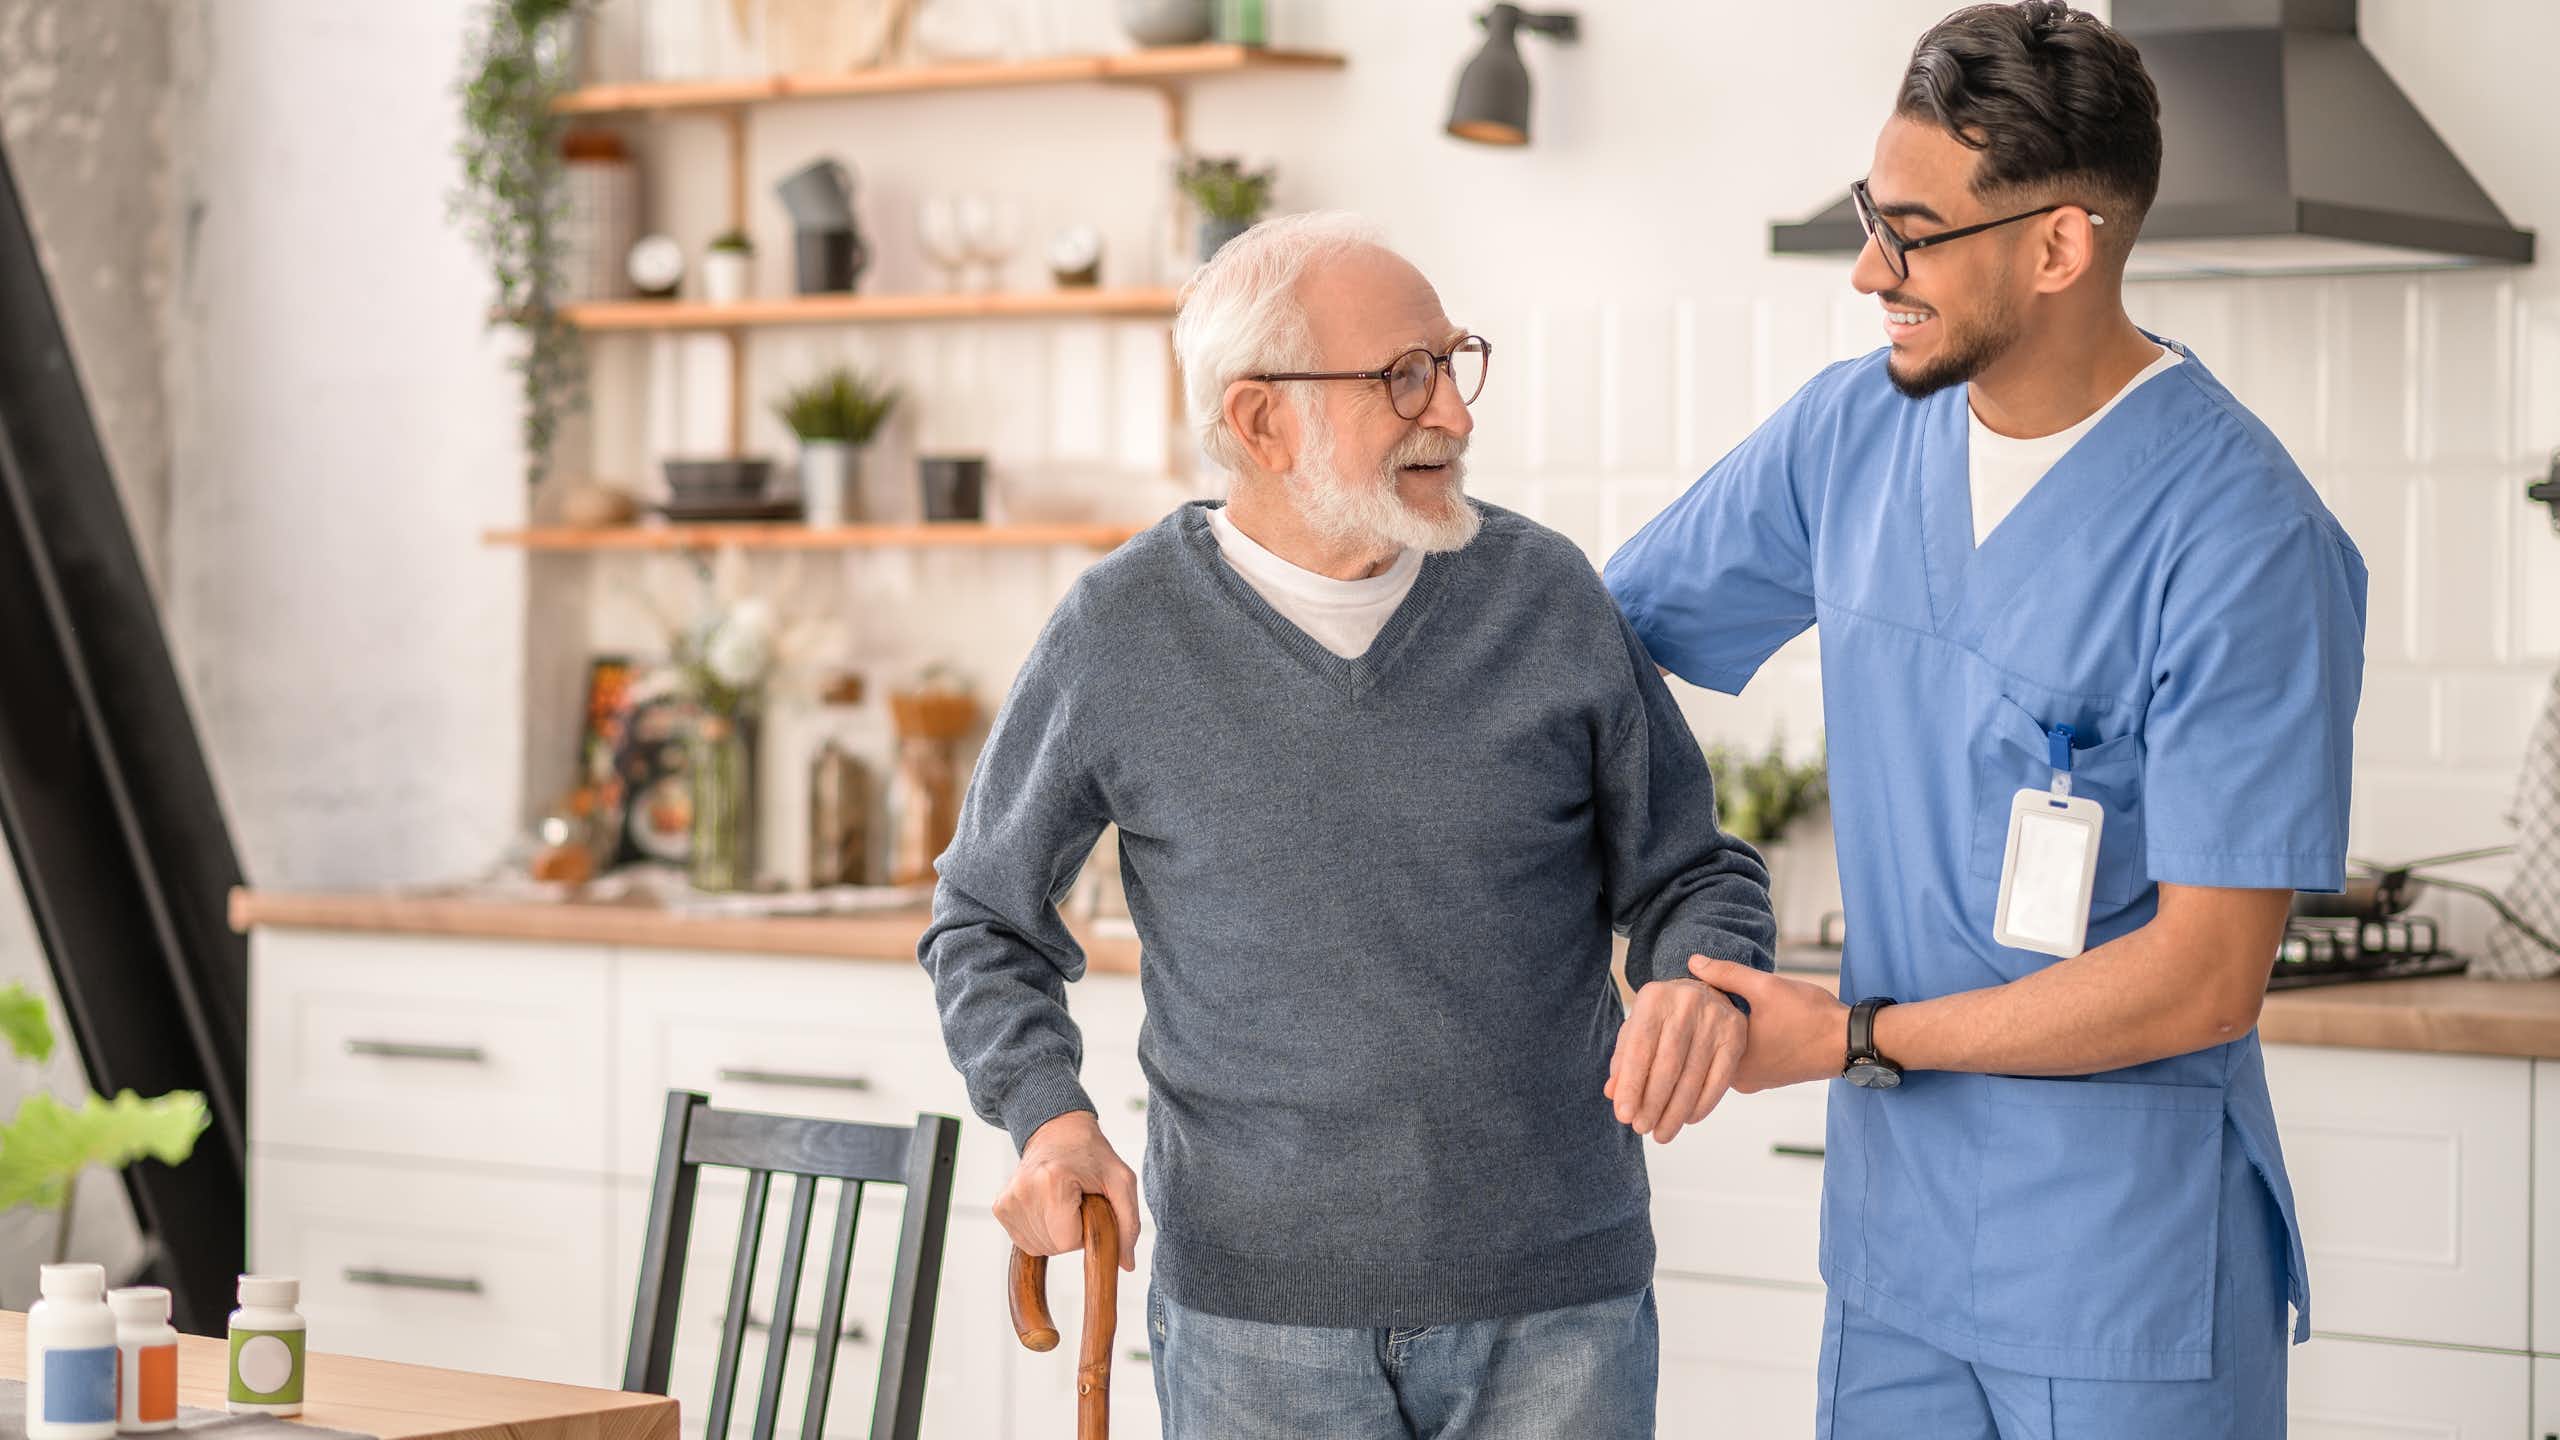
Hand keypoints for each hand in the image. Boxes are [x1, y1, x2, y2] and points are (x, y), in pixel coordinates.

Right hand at [996, 1110, 1139, 1270]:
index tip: (1087, 1206)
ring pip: (1038, 1247)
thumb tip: (1127, 1265)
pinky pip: (1024, 1241)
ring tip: (1062, 1202)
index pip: (1067, 1241)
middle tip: (1076, 1202)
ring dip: (1056, 1233)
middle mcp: (1023, 1190)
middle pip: (1053, 1247)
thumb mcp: (1121, 1181)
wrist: (1058, 1132)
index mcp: (1052, 1181)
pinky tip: (1047, 1207)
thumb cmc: (1092, 1155)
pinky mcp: (1001, 1207)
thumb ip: (1128, 1223)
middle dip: (1071, 1233)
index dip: (1084, 1231)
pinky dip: (1041, 1230)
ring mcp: (1008, 1199)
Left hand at [1602, 973, 1746, 1143]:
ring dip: (1676, 1112)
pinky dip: (1702, 1104)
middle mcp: (1686, 1002)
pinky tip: (1688, 1119)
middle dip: (1653, 1103)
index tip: (1623, 1116)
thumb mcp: (1637, 1029)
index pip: (1639, 1048)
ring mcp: (1715, 1018)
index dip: (1630, 1085)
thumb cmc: (1663, 1018)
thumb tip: (1613, 1094)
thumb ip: (1623, 1060)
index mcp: (1654, 998)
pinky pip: (1719, 1078)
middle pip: (1668, 1065)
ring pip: (1693, 1076)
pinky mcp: (1736, 1034)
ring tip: (1662, 1133)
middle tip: (1642, 1129)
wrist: (1703, 992)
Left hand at [1689, 958, 1849, 1091]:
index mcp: (1733, 1062)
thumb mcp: (1765, 986)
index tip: (1702, 987)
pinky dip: (1745, 1039)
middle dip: (1714, 1017)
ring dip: (1731, 1028)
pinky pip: (1745, 1056)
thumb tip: (1693, 962)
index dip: (1700, 1006)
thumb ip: (1726, 974)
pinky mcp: (1769, 1078)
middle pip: (1712, 1043)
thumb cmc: (1809, 1015)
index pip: (1698, 1033)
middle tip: (1717, 991)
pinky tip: (1753, 1019)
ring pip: (1729, 1049)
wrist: (1850, 1041)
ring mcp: (1755, 1082)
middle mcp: (1739, 1080)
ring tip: (1736, 1003)